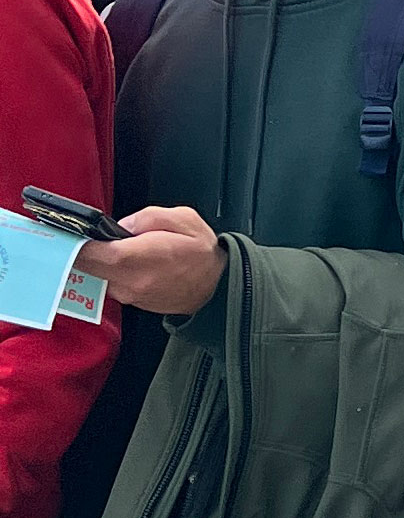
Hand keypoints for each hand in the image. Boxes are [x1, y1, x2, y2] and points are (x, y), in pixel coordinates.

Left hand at [75, 205, 221, 317]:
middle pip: (86, 266)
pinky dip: (110, 272)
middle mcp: (129, 281)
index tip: (70, 232)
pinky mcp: (133, 301)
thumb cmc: (204, 254)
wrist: (219, 287)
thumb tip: (122, 225)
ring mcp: (130, 294)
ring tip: (107, 247)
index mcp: (137, 258)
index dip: (75, 242)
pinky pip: (110, 283)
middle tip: (80, 237)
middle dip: (80, 251)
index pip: (88, 252)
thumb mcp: (182, 218)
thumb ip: (146, 216)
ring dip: (96, 262)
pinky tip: (124, 262)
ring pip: (96, 275)